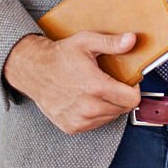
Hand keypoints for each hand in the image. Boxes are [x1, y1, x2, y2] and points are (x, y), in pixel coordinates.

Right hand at [3, 30, 141, 134]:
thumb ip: (112, 43)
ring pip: (110, 117)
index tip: (129, 82)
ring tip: (97, 90)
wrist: (34, 71)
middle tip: (111, 83)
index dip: (133, 89)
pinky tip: (87, 100)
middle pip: (122, 109)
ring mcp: (79, 120)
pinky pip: (95, 124)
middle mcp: (88, 107)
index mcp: (96, 87)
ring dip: (109, 106)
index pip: (131, 99)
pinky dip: (96, 114)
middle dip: (121, 96)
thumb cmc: (60, 56)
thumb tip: (131, 40)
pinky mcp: (72, 127)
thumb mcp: (87, 42)